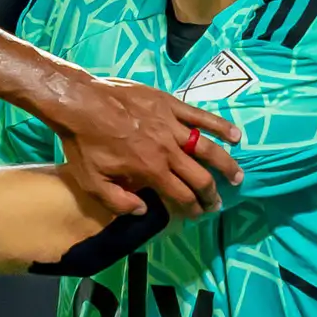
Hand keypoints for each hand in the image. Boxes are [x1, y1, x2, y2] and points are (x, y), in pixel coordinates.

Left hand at [41, 71, 237, 216]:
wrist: (79, 102)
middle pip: (200, 176)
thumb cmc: (84, 143)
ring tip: (237, 176)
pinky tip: (236, 136)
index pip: (182, 195)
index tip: (200, 213)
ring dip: (226, 164)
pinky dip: (220, 126)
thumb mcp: (93, 182)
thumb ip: (119, 202)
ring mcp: (171, 125)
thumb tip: (145, 210)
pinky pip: (201, 116)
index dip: (194, 208)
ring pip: (208, 147)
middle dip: (212, 193)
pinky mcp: (170, 104)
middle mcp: (167, 149)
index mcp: (151, 170)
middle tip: (218, 202)